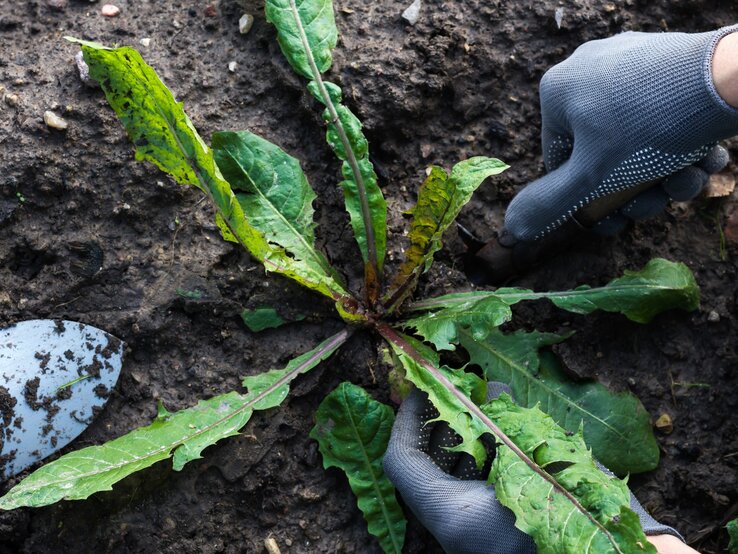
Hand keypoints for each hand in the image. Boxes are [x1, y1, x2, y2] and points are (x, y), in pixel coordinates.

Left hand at [383, 383, 682, 553]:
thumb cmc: (573, 505)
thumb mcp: (532, 451)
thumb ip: (503, 415)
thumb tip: (490, 385)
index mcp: (451, 513)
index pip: (402, 460)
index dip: (406, 418)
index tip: (422, 388)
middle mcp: (454, 526)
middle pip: (424, 463)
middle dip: (439, 421)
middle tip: (458, 391)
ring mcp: (471, 529)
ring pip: (448, 473)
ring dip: (461, 436)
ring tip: (483, 406)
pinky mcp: (492, 528)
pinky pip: (472, 487)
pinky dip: (481, 458)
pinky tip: (504, 435)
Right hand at [504, 26, 737, 240]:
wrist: (728, 78)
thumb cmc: (648, 127)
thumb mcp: (592, 177)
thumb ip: (551, 204)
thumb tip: (513, 228)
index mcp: (557, 91)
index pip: (561, 162)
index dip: (590, 198)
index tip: (620, 217)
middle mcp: (586, 69)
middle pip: (604, 154)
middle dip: (636, 189)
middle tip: (660, 202)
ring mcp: (627, 62)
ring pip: (638, 139)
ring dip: (665, 172)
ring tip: (690, 178)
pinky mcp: (665, 60)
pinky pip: (661, 115)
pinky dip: (682, 142)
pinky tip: (704, 157)